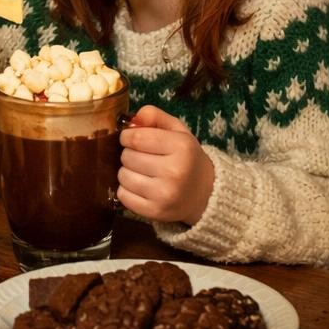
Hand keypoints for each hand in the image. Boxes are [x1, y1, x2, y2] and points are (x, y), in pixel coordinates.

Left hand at [118, 105, 214, 225]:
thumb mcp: (177, 131)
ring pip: (122, 176)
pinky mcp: (156, 212)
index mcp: (181, 147)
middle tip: (144, 158)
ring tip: (143, 173)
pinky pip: (122, 196)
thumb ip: (154, 116)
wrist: (206, 193)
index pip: (135, 137)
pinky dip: (127, 190)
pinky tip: (142, 187)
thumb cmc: (186, 157)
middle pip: (127, 156)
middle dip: (130, 154)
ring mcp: (165, 195)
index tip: (133, 139)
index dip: (127, 136)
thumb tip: (131, 119)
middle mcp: (174, 172)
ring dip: (127, 172)